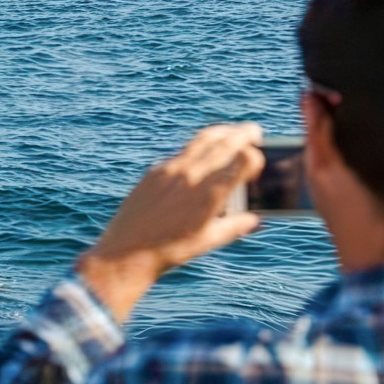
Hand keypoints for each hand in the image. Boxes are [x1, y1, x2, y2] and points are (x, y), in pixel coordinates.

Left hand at [77, 124, 264, 320]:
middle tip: (254, 131)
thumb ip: (236, 226)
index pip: (244, 159)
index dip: (255, 157)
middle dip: (244, 134)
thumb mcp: (208, 241)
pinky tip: (201, 155)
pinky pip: (182, 152)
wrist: (127, 252)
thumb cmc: (169, 251)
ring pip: (202, 139)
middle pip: (226, 142)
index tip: (257, 163)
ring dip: (221, 133)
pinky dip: (197, 149)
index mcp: (210, 195)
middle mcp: (192, 176)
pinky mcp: (154, 171)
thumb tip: (256, 220)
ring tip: (231, 133)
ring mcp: (171, 170)